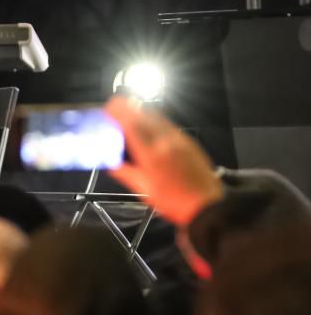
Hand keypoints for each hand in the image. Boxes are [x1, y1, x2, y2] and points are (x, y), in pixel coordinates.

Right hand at [105, 95, 222, 225]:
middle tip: (116, 112)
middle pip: (143, 114)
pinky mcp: (188, 141)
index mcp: (151, 153)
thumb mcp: (143, 190)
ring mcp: (179, 139)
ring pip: (156, 116)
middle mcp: (165, 141)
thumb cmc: (174, 202)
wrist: (207, 206)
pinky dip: (155, 121)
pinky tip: (151, 129)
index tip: (108, 108)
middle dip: (127, 110)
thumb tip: (111, 162)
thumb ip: (124, 172)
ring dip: (141, 114)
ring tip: (131, 118)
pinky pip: (168, 124)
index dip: (117, 112)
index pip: (130, 123)